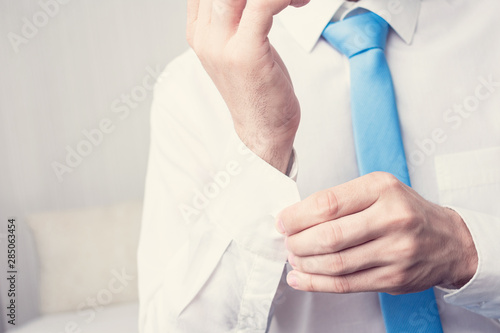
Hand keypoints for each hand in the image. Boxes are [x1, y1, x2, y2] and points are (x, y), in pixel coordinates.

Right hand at [187, 0, 308, 172]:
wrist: (262, 130)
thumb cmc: (258, 89)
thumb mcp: (239, 47)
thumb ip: (239, 17)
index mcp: (199, 30)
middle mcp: (204, 35)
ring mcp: (221, 45)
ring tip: (296, 0)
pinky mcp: (244, 54)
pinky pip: (263, 5)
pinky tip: (298, 3)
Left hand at [276, 172, 477, 293]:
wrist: (448, 241)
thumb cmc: (406, 211)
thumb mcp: (379, 190)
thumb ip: (342, 200)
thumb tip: (296, 217)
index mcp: (382, 189)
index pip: (328, 203)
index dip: (297, 215)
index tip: (283, 221)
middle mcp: (391, 219)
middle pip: (329, 236)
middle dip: (297, 242)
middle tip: (287, 241)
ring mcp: (394, 251)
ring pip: (335, 263)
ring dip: (305, 263)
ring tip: (294, 258)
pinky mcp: (392, 278)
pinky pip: (345, 285)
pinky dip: (316, 283)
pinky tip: (301, 278)